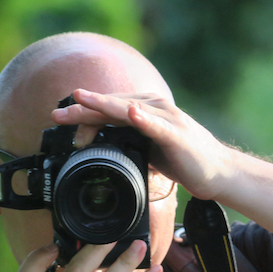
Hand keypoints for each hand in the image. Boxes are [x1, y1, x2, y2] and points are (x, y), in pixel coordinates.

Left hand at [52, 89, 233, 200]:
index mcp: (142, 112)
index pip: (107, 110)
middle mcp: (152, 109)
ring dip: (103, 106)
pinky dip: (143, 119)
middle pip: (111, 106)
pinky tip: (130, 113)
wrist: (215, 171)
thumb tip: (103, 148)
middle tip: (57, 113)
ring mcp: (165, 119)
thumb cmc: (181, 158)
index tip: (60, 123)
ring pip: (127, 109)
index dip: (83, 115)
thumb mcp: (147, 149)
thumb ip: (128, 142)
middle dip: (82, 108)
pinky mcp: (176, 134)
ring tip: (81, 99)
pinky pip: (156, 125)